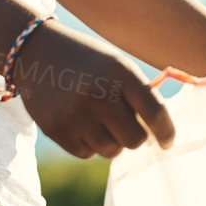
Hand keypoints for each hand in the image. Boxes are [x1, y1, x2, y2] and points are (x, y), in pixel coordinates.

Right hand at [12, 20, 176, 159]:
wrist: (37, 51)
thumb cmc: (88, 60)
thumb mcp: (117, 64)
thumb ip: (138, 94)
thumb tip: (156, 134)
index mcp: (120, 72)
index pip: (154, 112)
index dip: (167, 132)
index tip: (168, 142)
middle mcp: (98, 94)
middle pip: (135, 139)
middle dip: (136, 137)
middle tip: (128, 126)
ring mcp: (74, 114)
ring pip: (111, 151)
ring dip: (112, 141)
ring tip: (100, 119)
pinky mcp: (55, 129)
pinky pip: (86, 154)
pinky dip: (90, 144)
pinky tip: (81, 122)